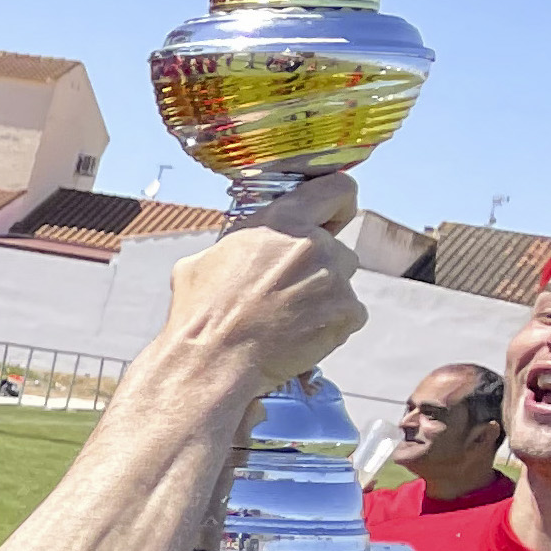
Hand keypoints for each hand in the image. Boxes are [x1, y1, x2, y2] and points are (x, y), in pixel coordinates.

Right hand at [165, 174, 364, 388]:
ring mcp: (334, 279)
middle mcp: (313, 244)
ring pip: (341, 283)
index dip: (339, 204)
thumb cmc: (200, 314)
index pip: (337, 189)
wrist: (213, 362)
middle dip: (319, 268)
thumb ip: (236, 246)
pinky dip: (331, 326)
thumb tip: (239, 249)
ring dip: (324, 298)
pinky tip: (300, 337)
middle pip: (337, 248)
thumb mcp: (201, 261)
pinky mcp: (348, 312)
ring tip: (288, 320)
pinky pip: (350, 314)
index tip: (331, 220)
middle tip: (287, 293)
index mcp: (280, 222)